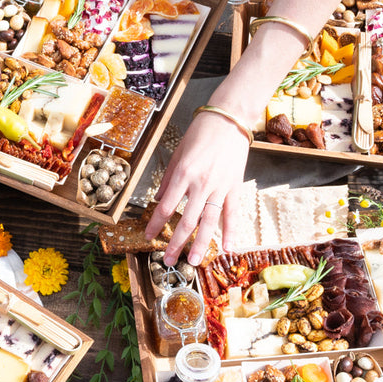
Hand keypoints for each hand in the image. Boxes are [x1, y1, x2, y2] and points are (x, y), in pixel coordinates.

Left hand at [145, 112, 249, 265]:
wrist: (228, 120)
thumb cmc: (200, 133)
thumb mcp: (178, 153)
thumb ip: (168, 178)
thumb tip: (158, 199)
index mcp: (183, 174)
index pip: (165, 206)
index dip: (155, 224)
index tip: (148, 236)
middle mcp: (201, 184)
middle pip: (186, 220)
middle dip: (175, 243)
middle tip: (168, 260)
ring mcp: (220, 187)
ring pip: (209, 222)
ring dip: (200, 244)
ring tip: (193, 261)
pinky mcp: (235, 187)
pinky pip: (232, 213)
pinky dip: (230, 231)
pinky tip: (226, 248)